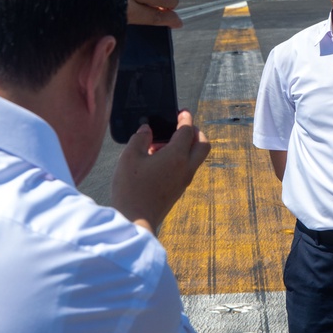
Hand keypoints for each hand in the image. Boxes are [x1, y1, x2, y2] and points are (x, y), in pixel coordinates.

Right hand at [111, 110, 209, 232]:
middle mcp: (186, 168)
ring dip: (186, 146)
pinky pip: (187, 167)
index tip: (181, 112)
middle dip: (195, 132)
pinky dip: (180, 158)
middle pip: (203, 144)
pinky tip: (158, 159)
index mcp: (176, 156)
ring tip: (161, 144)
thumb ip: (140, 138)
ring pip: (196, 157)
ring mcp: (184, 180)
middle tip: (179, 127)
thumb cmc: (131, 188)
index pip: (188, 130)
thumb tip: (147, 130)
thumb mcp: (129, 157)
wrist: (135, 221)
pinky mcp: (179, 190)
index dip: (185, 118)